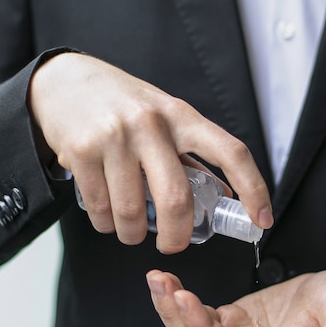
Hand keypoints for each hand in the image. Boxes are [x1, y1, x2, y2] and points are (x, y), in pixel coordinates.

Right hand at [29, 52, 272, 251]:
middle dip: (177, 237)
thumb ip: (191, 154)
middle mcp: (151, 124)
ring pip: (132, 213)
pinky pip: (101, 210)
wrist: (63, 81)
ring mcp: (114, 137)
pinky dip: (106, 225)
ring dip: (133, 235)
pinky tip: (108, 218)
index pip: (230, 152)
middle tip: (173, 245)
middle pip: (177, 199)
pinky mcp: (81, 152)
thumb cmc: (123, 105)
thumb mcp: (164, 117)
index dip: (253, 189)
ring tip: (132, 231)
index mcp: (182, 116)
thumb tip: (224, 196)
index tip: (262, 219)